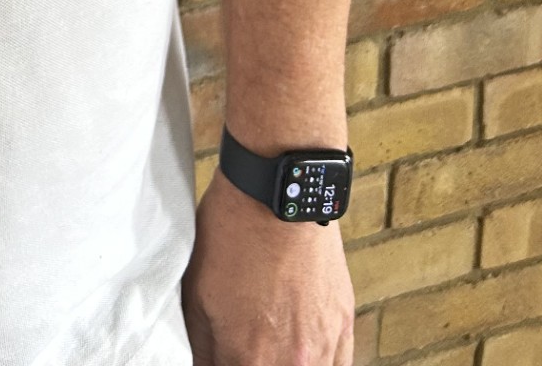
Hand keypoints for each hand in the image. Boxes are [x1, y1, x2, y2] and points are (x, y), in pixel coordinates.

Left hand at [181, 169, 354, 365]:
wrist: (278, 193)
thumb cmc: (233, 236)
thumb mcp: (197, 296)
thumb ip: (205, 350)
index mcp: (248, 359)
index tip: (223, 356)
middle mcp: (291, 364)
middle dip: (251, 362)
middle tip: (245, 346)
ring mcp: (323, 347)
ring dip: (284, 363)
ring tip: (271, 345)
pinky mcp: (345, 325)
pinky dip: (317, 363)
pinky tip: (300, 352)